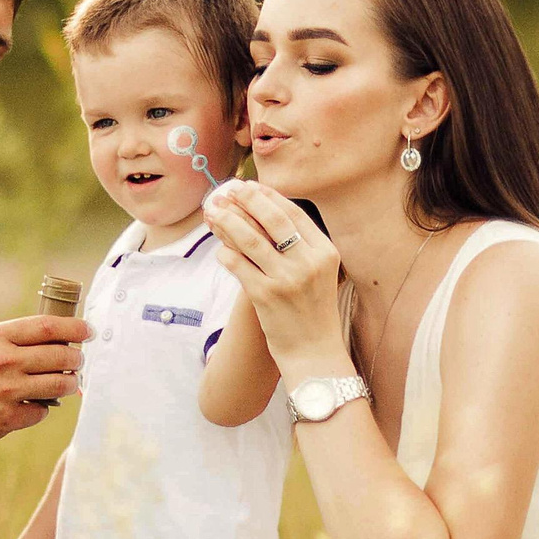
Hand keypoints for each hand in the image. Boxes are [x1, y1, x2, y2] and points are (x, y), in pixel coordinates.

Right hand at [0, 315, 89, 455]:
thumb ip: (7, 341)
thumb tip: (48, 343)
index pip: (48, 327)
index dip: (75, 328)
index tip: (87, 331)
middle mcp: (3, 361)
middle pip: (61, 355)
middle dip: (77, 359)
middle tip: (78, 361)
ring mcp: (6, 391)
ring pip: (60, 384)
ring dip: (69, 384)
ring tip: (67, 383)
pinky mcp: (6, 419)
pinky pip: (42, 411)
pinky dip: (41, 408)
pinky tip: (31, 406)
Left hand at [204, 181, 348, 370]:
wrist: (314, 352)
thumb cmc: (312, 310)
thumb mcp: (319, 273)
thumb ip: (300, 245)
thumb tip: (264, 210)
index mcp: (325, 252)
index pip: (293, 213)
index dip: (268, 196)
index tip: (249, 185)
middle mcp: (308, 263)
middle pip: (272, 219)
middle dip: (246, 200)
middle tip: (228, 190)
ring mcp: (286, 279)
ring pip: (250, 239)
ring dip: (227, 221)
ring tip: (213, 211)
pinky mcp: (264, 296)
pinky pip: (237, 265)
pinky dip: (225, 253)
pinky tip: (220, 250)